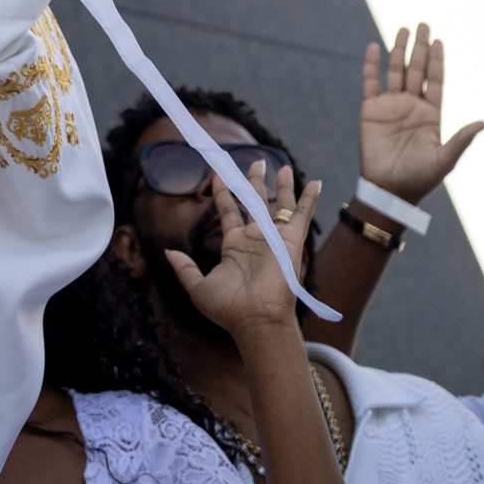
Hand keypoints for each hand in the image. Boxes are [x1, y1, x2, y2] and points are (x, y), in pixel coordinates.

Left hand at [167, 163, 318, 341]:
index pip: (229, 211)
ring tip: (283, 166)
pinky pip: (301, 216)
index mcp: (235, 246)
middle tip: (258, 162)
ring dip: (283, 186)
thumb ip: (184, 268)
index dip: (223, 191)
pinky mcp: (291, 243)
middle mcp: (255, 240)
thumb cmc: (228, 309)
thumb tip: (167, 252)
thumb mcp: (198, 287)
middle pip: (255, 202)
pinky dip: (308, 200)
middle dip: (255, 182)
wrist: (255, 321)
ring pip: (279, 206)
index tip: (218, 173)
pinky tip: (316, 184)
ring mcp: (274, 240)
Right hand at [358, 24, 483, 204]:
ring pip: (395, 71)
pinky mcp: (370, 110)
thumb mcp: (445, 159)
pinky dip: (371, 64)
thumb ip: (462, 139)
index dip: (437, 61)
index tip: (438, 41)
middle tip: (424, 24)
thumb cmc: (420, 178)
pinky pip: (370, 82)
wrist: (389, 190)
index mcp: (431, 115)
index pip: (435, 81)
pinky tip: (374, 47)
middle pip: (416, 70)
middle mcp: (411, 106)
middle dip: (420, 48)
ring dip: (399, 50)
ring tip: (403, 29)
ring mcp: (390, 106)